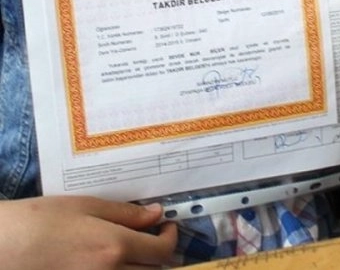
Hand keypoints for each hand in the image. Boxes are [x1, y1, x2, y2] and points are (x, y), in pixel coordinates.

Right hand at [0, 196, 176, 268]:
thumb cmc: (38, 221)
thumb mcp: (84, 207)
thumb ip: (125, 214)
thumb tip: (156, 214)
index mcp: (114, 247)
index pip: (162, 251)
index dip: (171, 238)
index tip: (166, 226)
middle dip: (159, 255)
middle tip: (151, 238)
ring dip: (142, 268)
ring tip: (132, 251)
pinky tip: (111, 263)